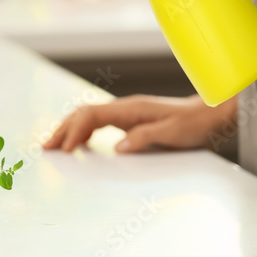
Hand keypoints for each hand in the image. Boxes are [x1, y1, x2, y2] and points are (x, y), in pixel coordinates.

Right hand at [42, 94, 236, 152]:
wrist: (211, 113)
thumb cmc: (194, 124)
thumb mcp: (172, 133)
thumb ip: (144, 138)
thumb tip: (117, 148)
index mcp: (131, 109)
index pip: (92, 116)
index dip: (74, 131)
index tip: (64, 149)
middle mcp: (125, 107)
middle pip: (83, 113)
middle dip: (62, 130)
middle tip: (45, 147)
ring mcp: (126, 112)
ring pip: (88, 116)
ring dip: (69, 129)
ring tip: (54, 145)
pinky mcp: (130, 119)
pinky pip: (99, 122)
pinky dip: (83, 131)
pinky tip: (79, 143)